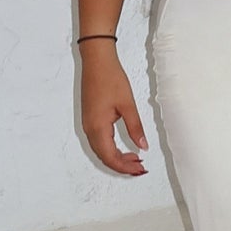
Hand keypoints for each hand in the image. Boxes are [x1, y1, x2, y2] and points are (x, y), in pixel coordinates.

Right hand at [80, 47, 148, 175]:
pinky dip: (111, 149)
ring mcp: (88, 124)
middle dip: (122, 166)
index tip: (141, 169)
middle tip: (141, 168)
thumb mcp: (127, 104)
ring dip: (117, 158)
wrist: (96, 61)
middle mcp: (89, 129)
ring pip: (101, 151)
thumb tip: (143, 146)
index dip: (126, 167)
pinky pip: (99, 142)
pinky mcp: (89, 118)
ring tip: (135, 159)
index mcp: (98, 128)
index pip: (111, 157)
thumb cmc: (110, 78)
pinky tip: (123, 147)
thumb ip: (135, 127)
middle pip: (104, 157)